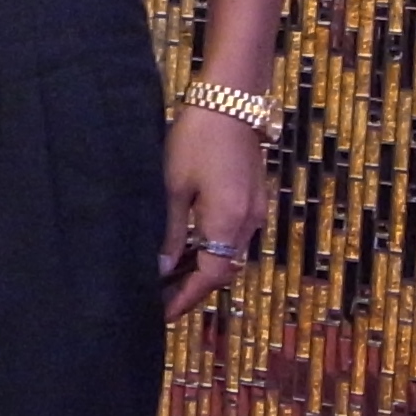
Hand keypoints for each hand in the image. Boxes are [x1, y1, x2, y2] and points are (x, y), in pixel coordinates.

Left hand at [159, 104, 270, 318]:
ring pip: (229, 254)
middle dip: (193, 288)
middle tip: (159, 299)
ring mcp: (256, 211)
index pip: (211, 278)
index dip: (186, 299)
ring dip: (202, 269)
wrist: (231, 100)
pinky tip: (187, 248)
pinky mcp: (254, 198)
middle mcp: (249, 222)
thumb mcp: (173, 187)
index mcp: (229, 222)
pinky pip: (233, 236)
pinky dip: (211, 249)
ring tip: (167, 278)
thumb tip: (162, 268)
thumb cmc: (196, 139)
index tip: (161, 315)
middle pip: (223, 270)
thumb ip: (170, 231)